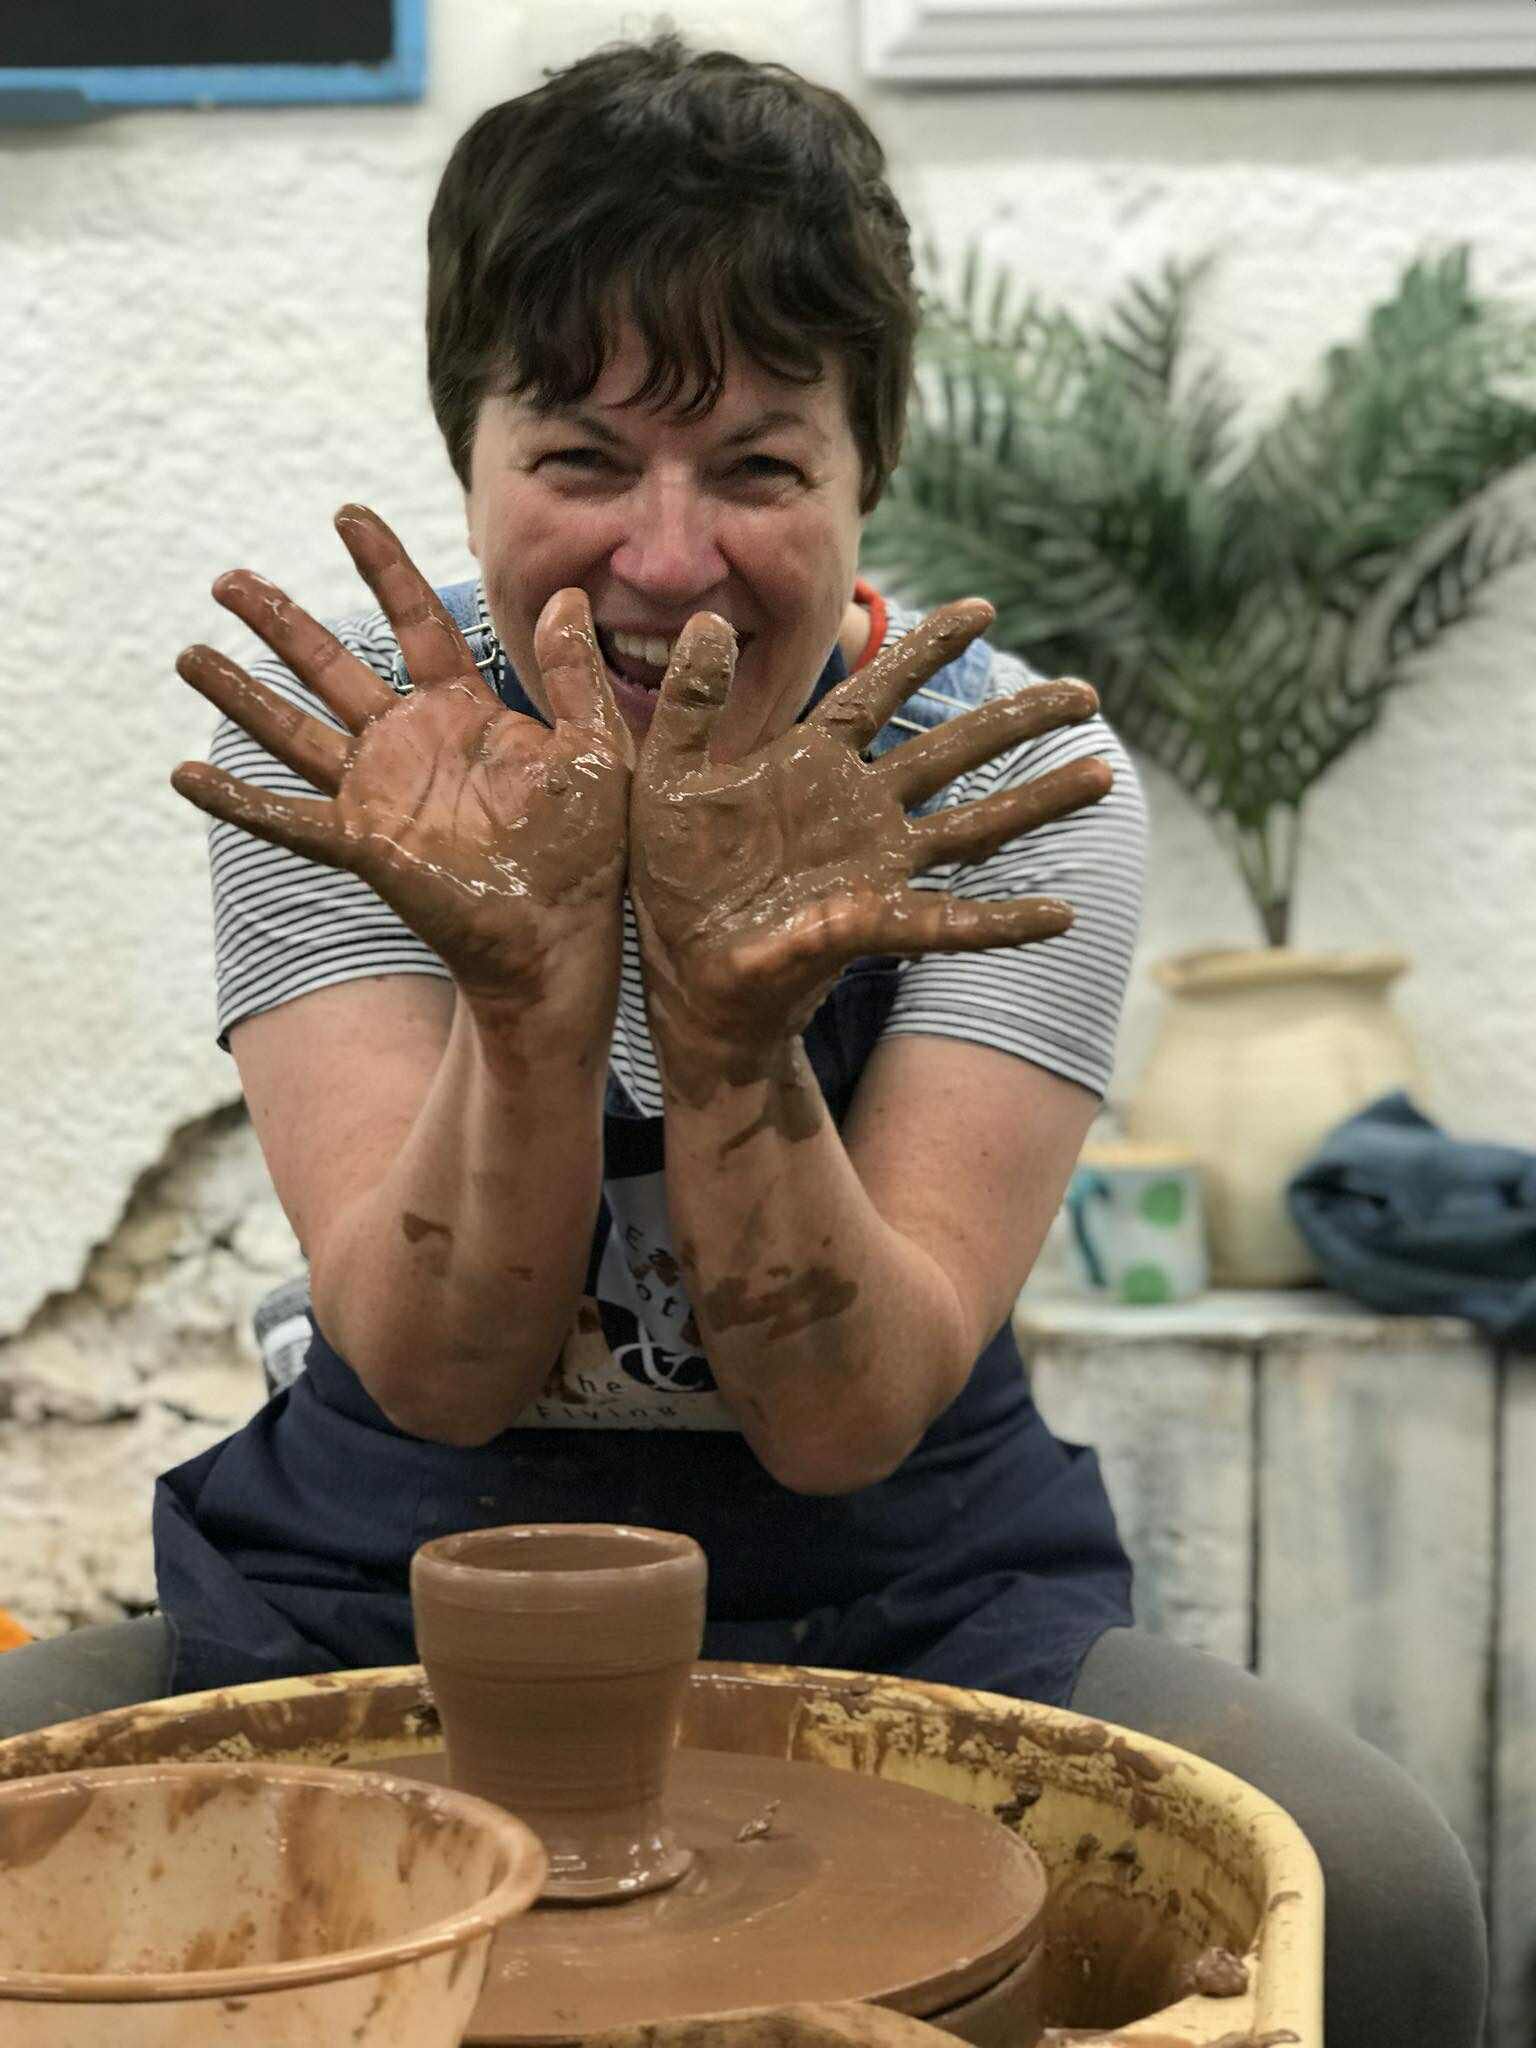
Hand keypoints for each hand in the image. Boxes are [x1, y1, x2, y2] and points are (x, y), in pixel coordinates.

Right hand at [171, 506, 632, 1008]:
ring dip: (240, 693)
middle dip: (281, 621)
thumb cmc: (588, 850)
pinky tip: (183, 777)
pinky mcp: (362, 842)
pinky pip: (286, 818)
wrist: (564, 933)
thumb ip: (576, 674)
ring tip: (189, 654)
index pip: (416, 622)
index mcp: (464, 711)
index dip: (383, 568)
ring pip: (293, 729)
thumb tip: (570, 596)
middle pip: (332, 666)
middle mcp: (411, 743)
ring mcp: (379, 792)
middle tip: (228, 580)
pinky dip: (235, 800)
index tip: (347, 516)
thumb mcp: (595, 748)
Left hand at [628, 599, 1112, 1084]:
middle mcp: (856, 809)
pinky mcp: (870, 924)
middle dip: (1018, 722)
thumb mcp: (661, 781)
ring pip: (972, 827)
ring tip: (1103, 775)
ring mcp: (873, 866)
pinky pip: (949, 920)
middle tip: (1086, 694)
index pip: (878, 691)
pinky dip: (1005, 921)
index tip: (983, 607)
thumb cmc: (671, 881)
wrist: (677, 975)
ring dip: (1037, 803)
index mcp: (809, 765)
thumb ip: (687, 707)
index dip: (926, 650)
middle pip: (952, 751)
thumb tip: (705, 622)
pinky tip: (1062, 915)